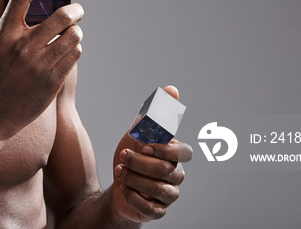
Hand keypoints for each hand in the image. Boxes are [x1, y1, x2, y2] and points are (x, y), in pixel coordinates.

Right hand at [0, 0, 83, 141]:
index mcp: (3, 34)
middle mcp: (23, 47)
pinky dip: (74, 49)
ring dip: (76, 31)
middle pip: (61, 16)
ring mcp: (39, 66)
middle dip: (74, 9)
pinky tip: (67, 50)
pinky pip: (74, 56)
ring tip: (71, 32)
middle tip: (76, 9)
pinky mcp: (52, 82)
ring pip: (73, 36)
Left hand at [110, 85, 192, 222]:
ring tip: (120, 172)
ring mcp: (169, 195)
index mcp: (175, 156)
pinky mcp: (158, 211)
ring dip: (134, 179)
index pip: (184, 153)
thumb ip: (154, 113)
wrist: (117, 183)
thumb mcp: (138, 131)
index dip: (164, 150)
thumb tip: (173, 89)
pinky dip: (133, 197)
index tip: (143, 146)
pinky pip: (151, 209)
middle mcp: (176, 176)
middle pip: (167, 171)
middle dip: (140, 163)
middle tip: (123, 157)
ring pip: (159, 190)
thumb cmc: (132, 154)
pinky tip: (124, 189)